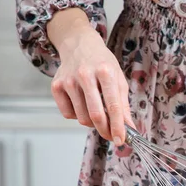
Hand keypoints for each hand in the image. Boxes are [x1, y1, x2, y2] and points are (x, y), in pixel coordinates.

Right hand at [49, 10, 131, 145]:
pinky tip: (82, 104)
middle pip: (95, 115)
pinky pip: (68, 114)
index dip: (118, 127)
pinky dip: (77, 116)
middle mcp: (85, 75)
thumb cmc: (103, 64)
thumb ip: (123, 106)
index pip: (113, 107)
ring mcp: (68, 80)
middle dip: (105, 131)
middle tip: (111, 136)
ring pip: (82, 118)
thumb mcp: (119, 80)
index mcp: (105, 72)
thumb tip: (129, 129)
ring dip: (92, 123)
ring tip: (97, 112)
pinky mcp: (56, 85)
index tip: (120, 141)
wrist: (79, 44)